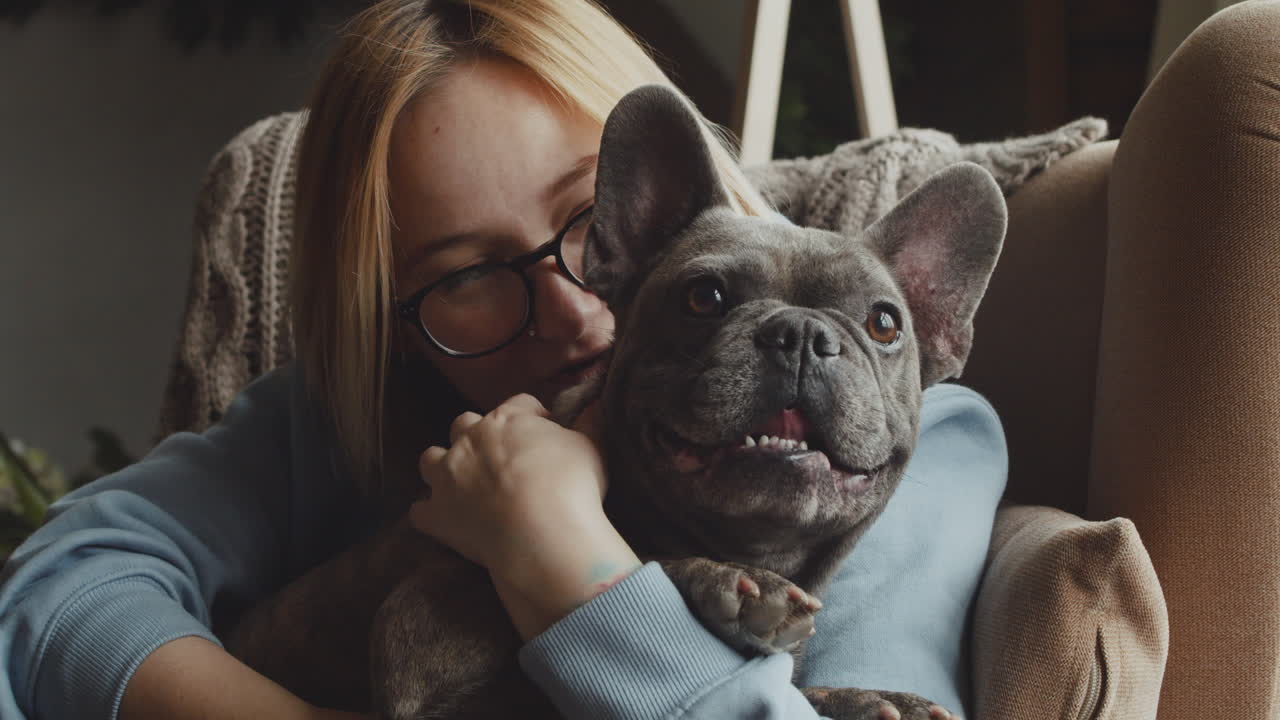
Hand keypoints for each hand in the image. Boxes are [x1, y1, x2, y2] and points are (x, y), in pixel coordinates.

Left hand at [410, 394, 640, 638]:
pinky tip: (446, 520)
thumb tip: (594, 405)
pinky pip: (420, 511)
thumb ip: (587, 426)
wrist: (541, 534)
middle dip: (476, 436)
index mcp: (507, 420)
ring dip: (441, 467)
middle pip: (463, 424)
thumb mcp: (590, 448)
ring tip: (461, 482)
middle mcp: (470, 440)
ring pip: (429, 459)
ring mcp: (448, 477)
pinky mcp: (437, 514)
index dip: (532, 417)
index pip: (518, 404)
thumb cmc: (570, 486)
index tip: (545, 433)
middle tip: (500, 458)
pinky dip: (430, 514)